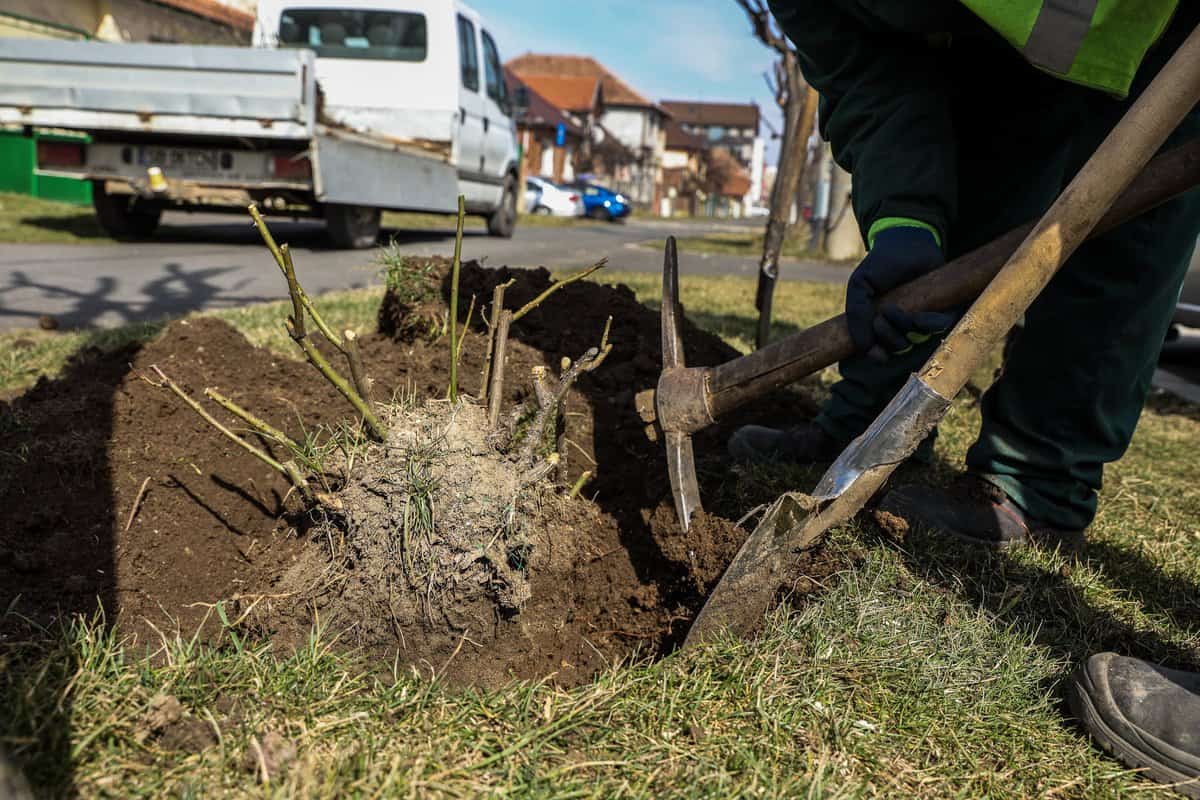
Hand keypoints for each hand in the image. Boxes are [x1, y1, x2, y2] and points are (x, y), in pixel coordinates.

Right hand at [846, 225, 955, 359]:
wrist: (905, 242)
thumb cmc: (879, 266)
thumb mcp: (858, 287)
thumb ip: (856, 317)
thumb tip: (864, 349)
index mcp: (880, 323)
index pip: (880, 351)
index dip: (877, 355)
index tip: (875, 353)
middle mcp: (901, 324)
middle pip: (898, 348)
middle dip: (888, 338)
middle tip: (881, 318)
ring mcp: (921, 317)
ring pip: (917, 339)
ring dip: (903, 329)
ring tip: (893, 309)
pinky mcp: (941, 309)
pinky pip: (939, 327)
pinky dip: (929, 325)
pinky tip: (918, 315)